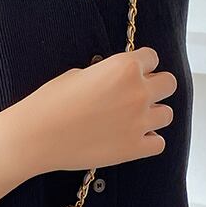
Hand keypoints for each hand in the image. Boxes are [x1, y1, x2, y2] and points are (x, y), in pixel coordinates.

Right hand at [4, 46, 176, 176]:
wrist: (36, 137)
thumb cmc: (50, 103)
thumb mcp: (78, 75)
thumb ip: (106, 75)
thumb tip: (115, 82)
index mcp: (125, 67)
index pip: (152, 57)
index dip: (139, 67)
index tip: (127, 77)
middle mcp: (138, 92)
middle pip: (169, 83)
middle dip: (154, 88)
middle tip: (132, 98)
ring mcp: (139, 122)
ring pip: (167, 114)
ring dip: (152, 116)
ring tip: (130, 121)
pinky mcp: (134, 149)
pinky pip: (159, 143)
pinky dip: (148, 142)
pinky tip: (130, 140)